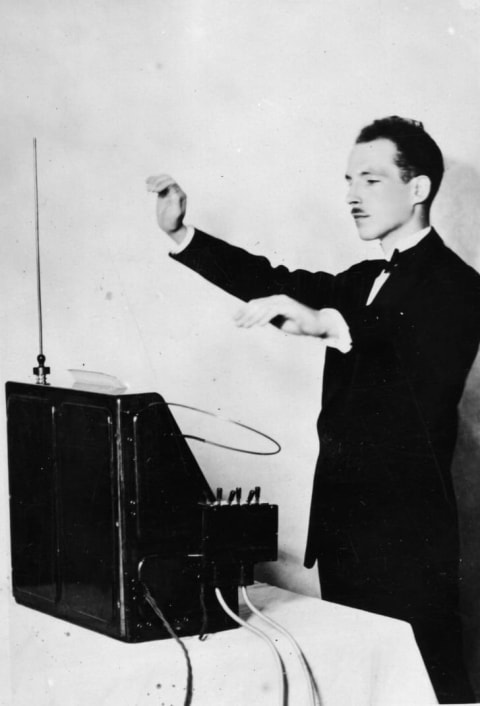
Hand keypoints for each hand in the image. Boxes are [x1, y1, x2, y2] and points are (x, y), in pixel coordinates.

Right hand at [146, 174, 186, 242]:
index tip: (154, 191)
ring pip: (162, 180)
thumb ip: (176, 204)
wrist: (170, 227)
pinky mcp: (164, 193)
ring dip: (154, 181)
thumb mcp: (175, 215)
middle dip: (157, 182)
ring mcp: (170, 192)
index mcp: (180, 195)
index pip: (172, 183)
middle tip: (149, 190)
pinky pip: (159, 184)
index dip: (162, 184)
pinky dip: (153, 181)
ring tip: (147, 188)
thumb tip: (174, 193)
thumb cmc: (173, 222)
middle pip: (167, 179)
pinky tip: (147, 182)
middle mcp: (176, 191)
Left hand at [234, 295, 351, 351]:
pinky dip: (265, 317)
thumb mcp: (279, 322)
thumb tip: (253, 322)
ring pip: (263, 307)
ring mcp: (284, 302)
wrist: (317, 325)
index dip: (243, 311)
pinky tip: (259, 325)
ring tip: (245, 326)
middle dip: (245, 314)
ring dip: (253, 317)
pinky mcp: (290, 307)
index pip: (255, 304)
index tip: (234, 320)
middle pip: (256, 304)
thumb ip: (268, 320)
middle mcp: (277, 299)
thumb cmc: (298, 324)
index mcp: (274, 301)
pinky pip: (274, 311)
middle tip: (236, 324)